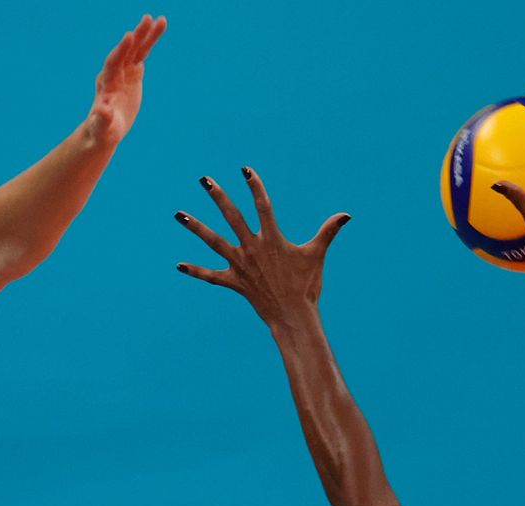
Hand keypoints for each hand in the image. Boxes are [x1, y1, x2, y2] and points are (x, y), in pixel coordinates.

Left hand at [86, 14, 165, 144]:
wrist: (106, 128)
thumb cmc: (103, 130)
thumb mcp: (103, 127)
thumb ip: (102, 118)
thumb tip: (101, 109)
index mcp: (107, 83)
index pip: (113, 63)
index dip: (121, 50)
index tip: (129, 36)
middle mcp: (114, 72)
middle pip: (126, 51)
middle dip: (136, 36)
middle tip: (147, 19)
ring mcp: (124, 70)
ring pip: (136, 49)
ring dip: (146, 34)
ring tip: (161, 19)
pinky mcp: (133, 72)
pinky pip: (142, 53)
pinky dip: (150, 41)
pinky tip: (159, 28)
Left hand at [175, 168, 350, 326]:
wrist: (293, 317)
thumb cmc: (307, 286)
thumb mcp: (317, 255)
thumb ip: (328, 232)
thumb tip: (346, 215)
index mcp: (272, 239)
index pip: (262, 206)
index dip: (255, 186)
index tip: (245, 170)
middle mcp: (253, 248)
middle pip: (232, 217)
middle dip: (218, 197)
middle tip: (204, 179)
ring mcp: (241, 265)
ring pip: (213, 242)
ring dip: (196, 227)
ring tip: (178, 214)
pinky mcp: (234, 282)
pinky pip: (211, 276)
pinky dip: (196, 270)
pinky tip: (179, 265)